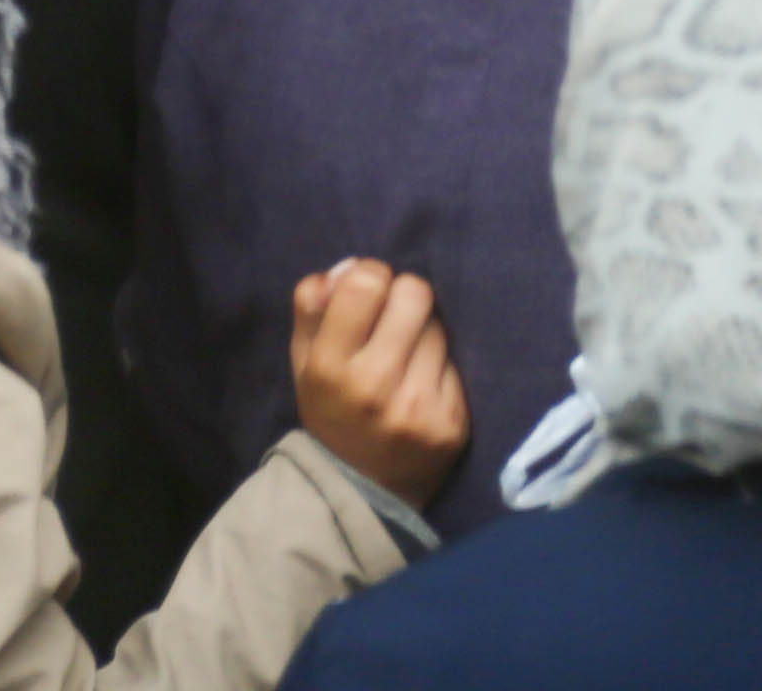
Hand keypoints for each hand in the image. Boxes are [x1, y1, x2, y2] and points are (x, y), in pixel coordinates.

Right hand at [287, 261, 468, 508]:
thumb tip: (344, 267)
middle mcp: (375, 385)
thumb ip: (311, 310)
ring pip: (440, 326)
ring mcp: (419, 406)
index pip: (367, 282)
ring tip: (408, 358)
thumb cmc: (332, 414)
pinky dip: (441, 365)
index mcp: (330, 366)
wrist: (365, 493)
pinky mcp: (454, 422)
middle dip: (405, 297)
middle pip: (415, 293)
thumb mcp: (303, 365)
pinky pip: (458, 362)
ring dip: (425, 332)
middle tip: (395, 320)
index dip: (371, 277)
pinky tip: (424, 385)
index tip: (369, 295)